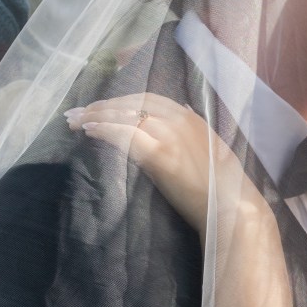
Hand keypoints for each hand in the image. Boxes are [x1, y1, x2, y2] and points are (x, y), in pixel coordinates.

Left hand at [65, 94, 258, 238]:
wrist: (231, 207)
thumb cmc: (221, 184)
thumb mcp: (212, 145)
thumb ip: (194, 126)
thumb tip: (182, 109)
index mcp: (190, 117)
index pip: (148, 99)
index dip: (121, 100)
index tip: (101, 105)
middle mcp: (179, 120)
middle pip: (132, 103)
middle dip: (102, 105)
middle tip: (78, 112)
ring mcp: (169, 135)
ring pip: (125, 115)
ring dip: (96, 115)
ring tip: (75, 121)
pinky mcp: (160, 155)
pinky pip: (126, 135)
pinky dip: (105, 130)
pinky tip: (89, 132)